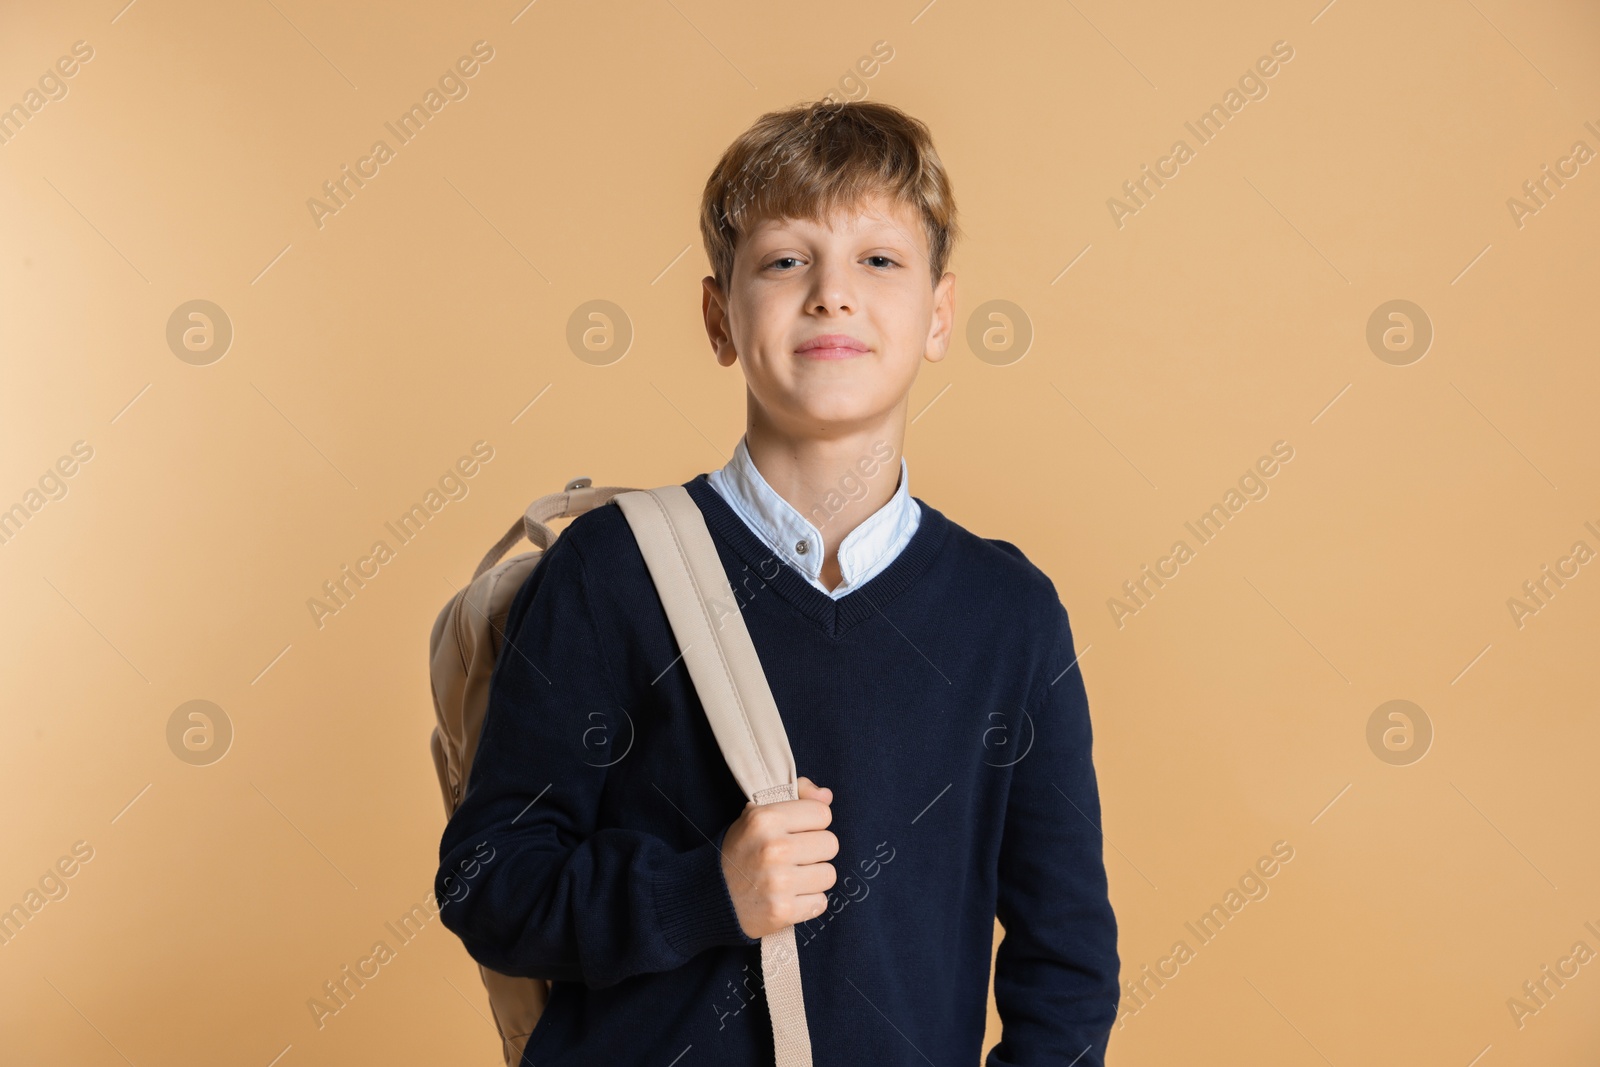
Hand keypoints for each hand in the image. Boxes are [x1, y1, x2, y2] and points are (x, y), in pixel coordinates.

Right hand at [719, 776, 837, 939]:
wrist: (710, 896)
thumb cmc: (740, 851)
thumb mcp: (757, 815)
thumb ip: (795, 795)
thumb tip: (826, 796)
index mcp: (766, 818)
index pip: (822, 814)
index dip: (812, 823)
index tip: (797, 832)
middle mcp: (774, 848)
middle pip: (830, 844)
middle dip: (815, 851)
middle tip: (794, 857)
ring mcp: (779, 882)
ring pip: (829, 874)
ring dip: (813, 878)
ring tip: (792, 877)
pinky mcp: (782, 912)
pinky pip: (820, 902)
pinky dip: (807, 902)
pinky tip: (789, 897)